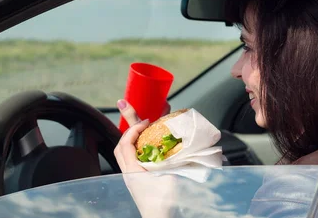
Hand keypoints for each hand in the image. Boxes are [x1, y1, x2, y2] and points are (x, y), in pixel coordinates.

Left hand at [114, 100, 177, 217]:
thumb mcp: (172, 179)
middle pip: (123, 146)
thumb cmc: (165, 204)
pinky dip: (140, 149)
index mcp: (133, 171)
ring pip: (127, 153)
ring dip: (135, 139)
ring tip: (145, 127)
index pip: (125, 144)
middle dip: (130, 128)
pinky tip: (152, 146)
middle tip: (137, 114)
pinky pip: (135, 161)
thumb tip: (195, 146)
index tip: (147, 122)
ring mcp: (133, 179)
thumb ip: (179, 160)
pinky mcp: (139, 183)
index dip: (134, 129)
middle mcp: (129, 174)